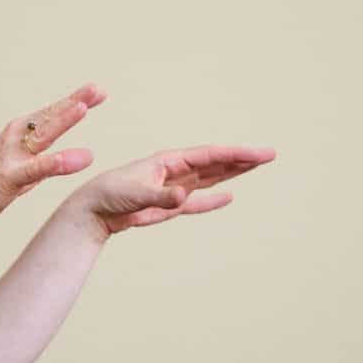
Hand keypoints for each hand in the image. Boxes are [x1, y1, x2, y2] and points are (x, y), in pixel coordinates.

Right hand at [0, 83, 105, 229]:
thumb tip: (81, 157)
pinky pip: (35, 169)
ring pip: (42, 135)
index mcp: (20, 133)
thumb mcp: (26, 171)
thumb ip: (49, 160)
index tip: (99, 92)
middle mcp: (15, 138)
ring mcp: (11, 156)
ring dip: (62, 120)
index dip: (75, 101)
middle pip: (49, 117)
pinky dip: (54, 162)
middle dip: (74, 102)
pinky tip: (75, 158)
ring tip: (84, 109)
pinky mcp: (9, 177)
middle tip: (98, 89)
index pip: (52, 113)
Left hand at [66, 144, 276, 238]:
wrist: (92, 209)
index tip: (260, 153)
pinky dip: (213, 200)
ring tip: (256, 166)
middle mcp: (174, 171)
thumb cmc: (110, 194)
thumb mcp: (136, 195)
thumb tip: (184, 197)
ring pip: (210, 179)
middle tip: (270, 154)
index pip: (210, 156)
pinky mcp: (168, 206)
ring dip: (232, 173)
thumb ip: (162, 197)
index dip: (236, 154)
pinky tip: (229, 196)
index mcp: (169, 161)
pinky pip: (197, 202)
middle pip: (215, 164)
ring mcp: (173, 188)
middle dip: (241, 159)